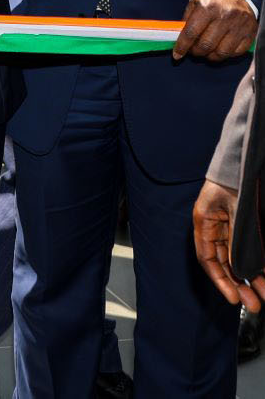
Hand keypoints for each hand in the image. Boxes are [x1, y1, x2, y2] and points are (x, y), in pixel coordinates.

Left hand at [174, 0, 258, 61]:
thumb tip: (179, 39)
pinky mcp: (250, 31)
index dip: (182, 47)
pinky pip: (237, 52)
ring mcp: (239, 24)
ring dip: (211, 56)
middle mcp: (225, 15)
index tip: (177, 55)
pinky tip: (220, 48)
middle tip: (193, 51)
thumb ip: (186, 20)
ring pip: (222, 52)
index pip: (191, 33)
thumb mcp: (194, 1)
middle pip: (206, 45)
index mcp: (207, 6)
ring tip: (206, 51)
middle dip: (196, 52)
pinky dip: (226, 54)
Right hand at [193, 179, 264, 310]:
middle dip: (239, 286)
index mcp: (205, 222)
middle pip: (225, 264)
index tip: (232, 299)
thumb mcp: (234, 210)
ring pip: (240, 260)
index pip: (208, 259)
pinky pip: (251, 251)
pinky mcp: (246, 227)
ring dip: (252, 278)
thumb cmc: (236, 178)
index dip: (220, 281)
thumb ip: (236, 238)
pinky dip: (258, 264)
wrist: (246, 161)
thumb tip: (239, 268)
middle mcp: (217, 228)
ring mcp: (232, 228)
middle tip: (254, 304)